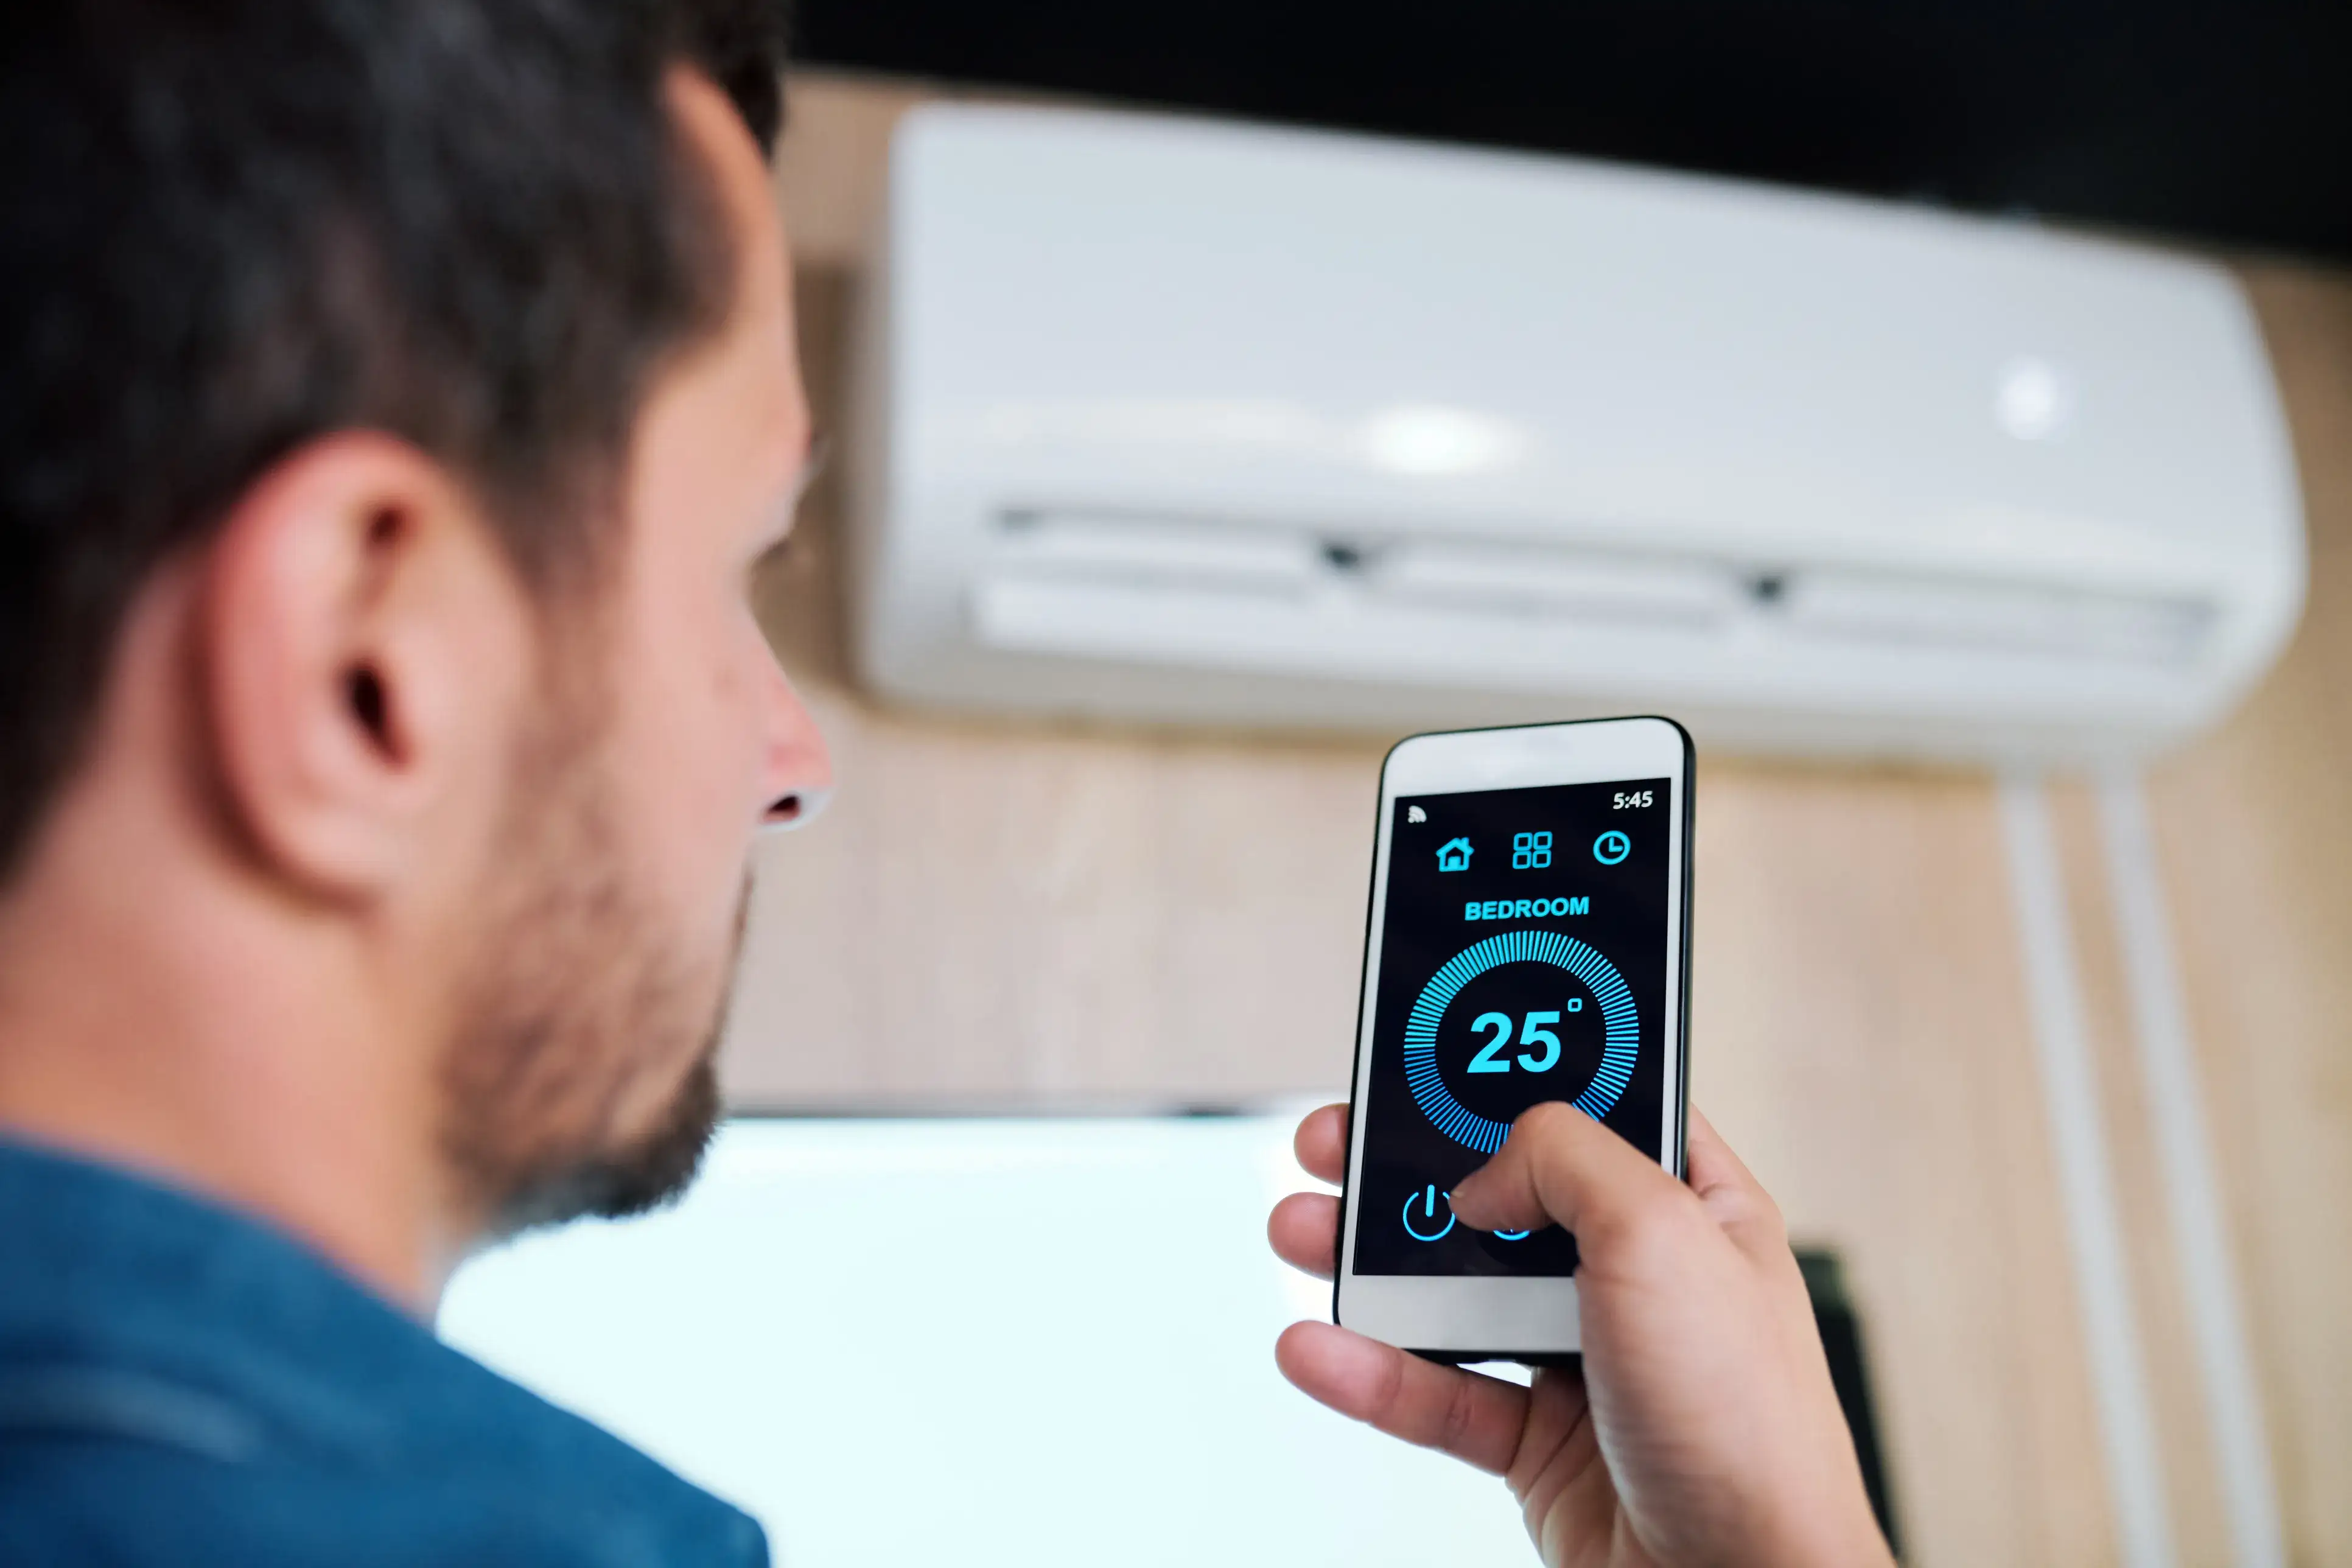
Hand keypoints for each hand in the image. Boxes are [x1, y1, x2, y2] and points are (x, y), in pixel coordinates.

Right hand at [1267, 1103, 1893, 1567]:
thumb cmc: (1750, 1426)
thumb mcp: (1663, 1234)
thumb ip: (1562, 1159)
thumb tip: (1480, 1176)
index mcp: (1692, 1206)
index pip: (1596, 1107)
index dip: (1520, 1070)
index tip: (1439, 1047)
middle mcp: (1638, 1276)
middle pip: (1501, 1194)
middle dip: (1410, 1166)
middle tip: (1337, 1140)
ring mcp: (1586, 1361)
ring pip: (1454, 1291)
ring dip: (1368, 1262)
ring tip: (1298, 1226)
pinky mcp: (1541, 1443)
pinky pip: (1437, 1392)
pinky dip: (1371, 1371)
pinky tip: (1318, 1347)